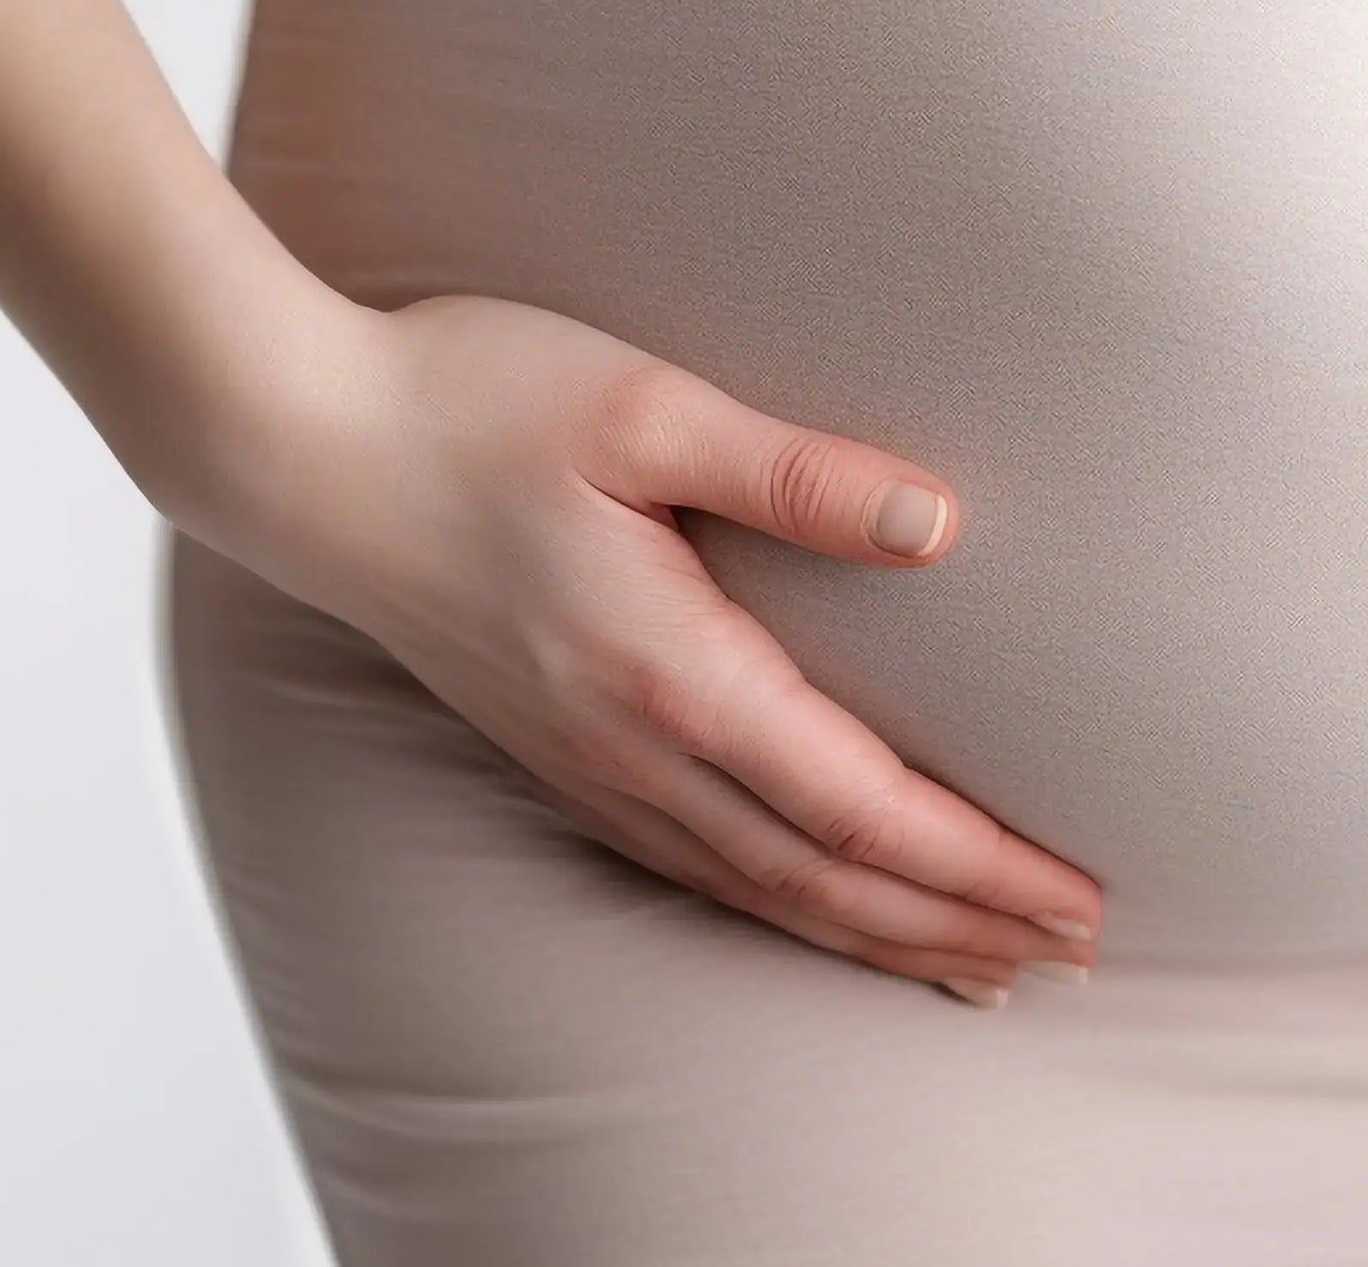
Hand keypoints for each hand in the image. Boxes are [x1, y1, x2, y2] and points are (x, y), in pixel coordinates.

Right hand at [177, 292, 1100, 1003]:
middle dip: (953, 929)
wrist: (297, 444)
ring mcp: (582, 759)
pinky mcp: (548, 748)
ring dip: (877, 938)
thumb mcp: (643, 407)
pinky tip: (816, 909)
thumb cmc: (464, 400)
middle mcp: (630, 744)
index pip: (859, 809)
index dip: (975, 868)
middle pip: (823, 879)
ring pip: (757, 891)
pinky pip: (691, 868)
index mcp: (672, 670)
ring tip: (977, 968)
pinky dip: (781, 909)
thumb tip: (939, 524)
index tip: (1071, 900)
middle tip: (1067, 956)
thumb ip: (795, 471)